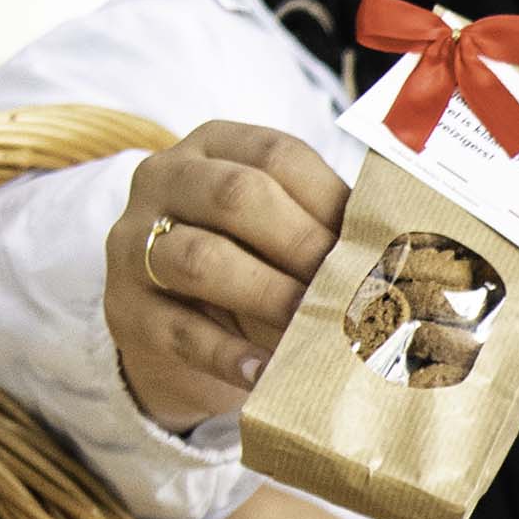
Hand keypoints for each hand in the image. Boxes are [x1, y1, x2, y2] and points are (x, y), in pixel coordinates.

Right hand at [105, 123, 345, 430]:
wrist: (175, 335)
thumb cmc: (249, 269)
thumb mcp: (278, 233)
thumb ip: (323, 227)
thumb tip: (394, 252)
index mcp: (213, 146)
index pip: (276, 155)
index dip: (329, 200)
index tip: (371, 246)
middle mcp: (164, 180)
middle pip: (235, 196)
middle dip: (302, 245)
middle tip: (350, 289)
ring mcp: (133, 243)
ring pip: (200, 259)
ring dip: (269, 296)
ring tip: (314, 328)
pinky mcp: (125, 309)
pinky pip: (179, 331)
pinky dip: (229, 354)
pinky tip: (266, 371)